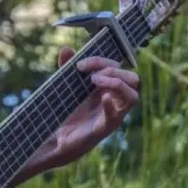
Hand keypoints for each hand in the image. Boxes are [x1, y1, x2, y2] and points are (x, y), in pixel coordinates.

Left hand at [46, 47, 139, 165]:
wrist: (54, 139)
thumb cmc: (65, 112)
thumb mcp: (66, 87)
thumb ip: (66, 68)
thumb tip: (66, 49)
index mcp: (108, 88)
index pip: (118, 67)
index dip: (101, 61)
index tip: (80, 64)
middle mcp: (114, 100)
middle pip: (133, 79)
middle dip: (114, 70)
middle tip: (92, 76)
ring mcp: (112, 115)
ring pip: (133, 96)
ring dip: (117, 84)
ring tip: (96, 82)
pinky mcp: (103, 129)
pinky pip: (116, 117)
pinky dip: (111, 106)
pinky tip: (103, 98)